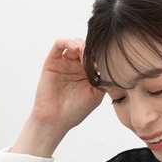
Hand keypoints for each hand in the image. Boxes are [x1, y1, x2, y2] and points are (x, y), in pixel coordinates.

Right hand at [11, 39, 106, 155]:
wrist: (55, 119)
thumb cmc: (75, 111)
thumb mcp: (96, 95)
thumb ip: (102, 78)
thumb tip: (109, 64)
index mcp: (89, 74)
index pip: (97, 58)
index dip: (102, 57)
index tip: (106, 63)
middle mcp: (77, 67)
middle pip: (87, 48)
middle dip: (92, 51)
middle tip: (95, 59)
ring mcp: (65, 63)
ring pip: (75, 43)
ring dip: (82, 46)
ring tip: (85, 56)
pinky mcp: (52, 61)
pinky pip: (59, 44)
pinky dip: (67, 42)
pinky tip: (75, 48)